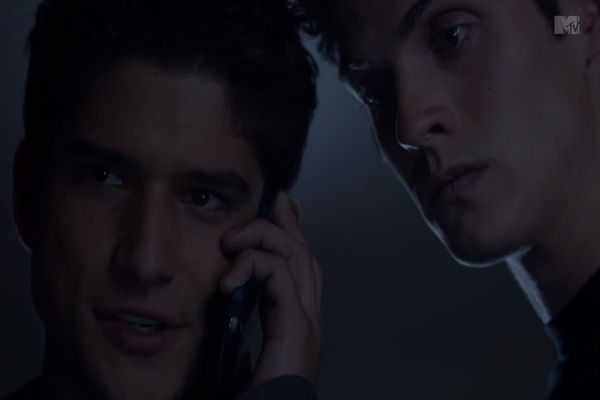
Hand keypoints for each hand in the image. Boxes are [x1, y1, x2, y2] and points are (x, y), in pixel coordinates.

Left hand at [220, 191, 322, 391]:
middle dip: (288, 225)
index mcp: (295, 328)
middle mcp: (308, 321)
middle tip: (276, 202)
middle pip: (306, 257)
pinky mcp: (296, 327)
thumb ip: (240, 334)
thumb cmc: (255, 399)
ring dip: (268, 238)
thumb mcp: (240, 359)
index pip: (300, 272)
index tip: (281, 213)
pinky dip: (255, 265)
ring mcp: (307, 324)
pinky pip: (280, 276)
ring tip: (235, 238)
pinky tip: (231, 275)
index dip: (292, 239)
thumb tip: (227, 313)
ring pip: (298, 258)